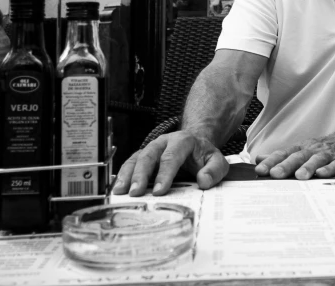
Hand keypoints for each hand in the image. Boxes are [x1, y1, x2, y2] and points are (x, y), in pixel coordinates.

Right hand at [112, 131, 228, 195]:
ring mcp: (152, 148)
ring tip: (120, 192)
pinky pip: (130, 163)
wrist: (196, 144)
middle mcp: (164, 142)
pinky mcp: (144, 156)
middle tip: (136, 193)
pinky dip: (122, 175)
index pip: (172, 156)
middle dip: (141, 174)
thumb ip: (214, 170)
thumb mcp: (217, 161)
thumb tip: (203, 181)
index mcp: (183, 141)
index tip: (159, 191)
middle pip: (149, 155)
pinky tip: (117, 189)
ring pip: (136, 158)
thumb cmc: (204, 156)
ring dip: (127, 175)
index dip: (164, 173)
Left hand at [255, 128, 334, 179]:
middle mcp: (312, 150)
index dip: (271, 162)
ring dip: (307, 167)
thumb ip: (282, 156)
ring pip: (316, 160)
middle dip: (285, 166)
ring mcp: (327, 155)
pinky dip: (329, 170)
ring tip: (299, 177)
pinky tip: (322, 175)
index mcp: (301, 149)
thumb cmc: (323, 150)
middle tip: (274, 174)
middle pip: (297, 157)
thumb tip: (259, 158)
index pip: (283, 154)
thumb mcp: (302, 150)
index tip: (259, 170)